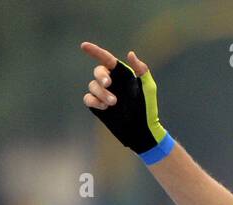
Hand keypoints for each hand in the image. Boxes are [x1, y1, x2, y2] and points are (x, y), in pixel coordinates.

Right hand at [79, 41, 173, 162]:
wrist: (142, 130)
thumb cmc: (148, 108)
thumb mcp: (148, 88)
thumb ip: (142, 70)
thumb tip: (130, 53)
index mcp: (122, 74)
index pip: (106, 59)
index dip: (94, 51)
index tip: (84, 46)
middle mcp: (111, 82)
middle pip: (98, 71)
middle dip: (101, 76)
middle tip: (108, 83)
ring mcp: (103, 94)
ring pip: (92, 86)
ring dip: (102, 93)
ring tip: (114, 103)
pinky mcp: (98, 106)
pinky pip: (88, 98)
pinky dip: (94, 101)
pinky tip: (104, 107)